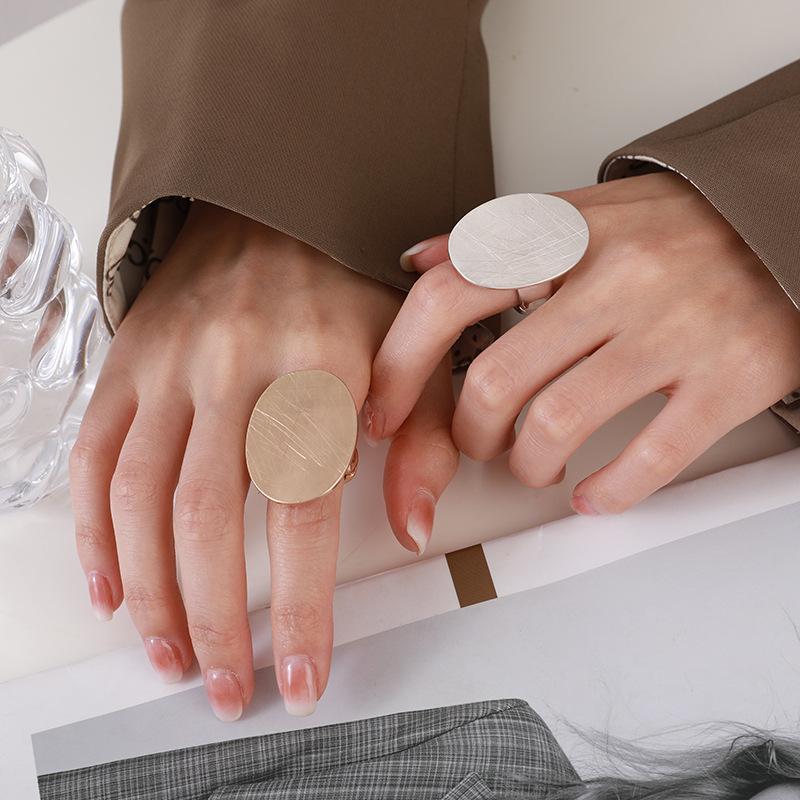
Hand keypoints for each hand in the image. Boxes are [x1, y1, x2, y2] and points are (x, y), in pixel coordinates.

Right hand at [70, 202, 456, 718]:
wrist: (274, 205)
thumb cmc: (352, 284)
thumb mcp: (417, 349)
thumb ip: (422, 440)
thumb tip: (410, 530)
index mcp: (322, 365)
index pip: (306, 508)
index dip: (300, 603)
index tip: (302, 672)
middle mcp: (237, 365)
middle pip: (209, 518)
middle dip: (218, 620)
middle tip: (230, 686)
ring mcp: (172, 364)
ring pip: (143, 499)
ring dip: (151, 594)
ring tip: (172, 657)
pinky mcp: (128, 364)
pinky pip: (97, 458)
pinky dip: (96, 532)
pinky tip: (110, 588)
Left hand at [366, 172, 799, 513]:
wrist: (792, 223)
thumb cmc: (680, 228)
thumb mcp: (586, 210)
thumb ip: (500, 235)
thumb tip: (421, 262)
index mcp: (570, 234)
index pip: (452, 293)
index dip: (402, 363)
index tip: (387, 410)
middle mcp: (618, 277)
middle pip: (494, 378)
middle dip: (469, 433)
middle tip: (479, 441)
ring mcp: (676, 329)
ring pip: (557, 424)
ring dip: (526, 464)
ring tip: (532, 463)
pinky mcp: (731, 378)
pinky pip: (649, 457)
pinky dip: (607, 492)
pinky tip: (592, 494)